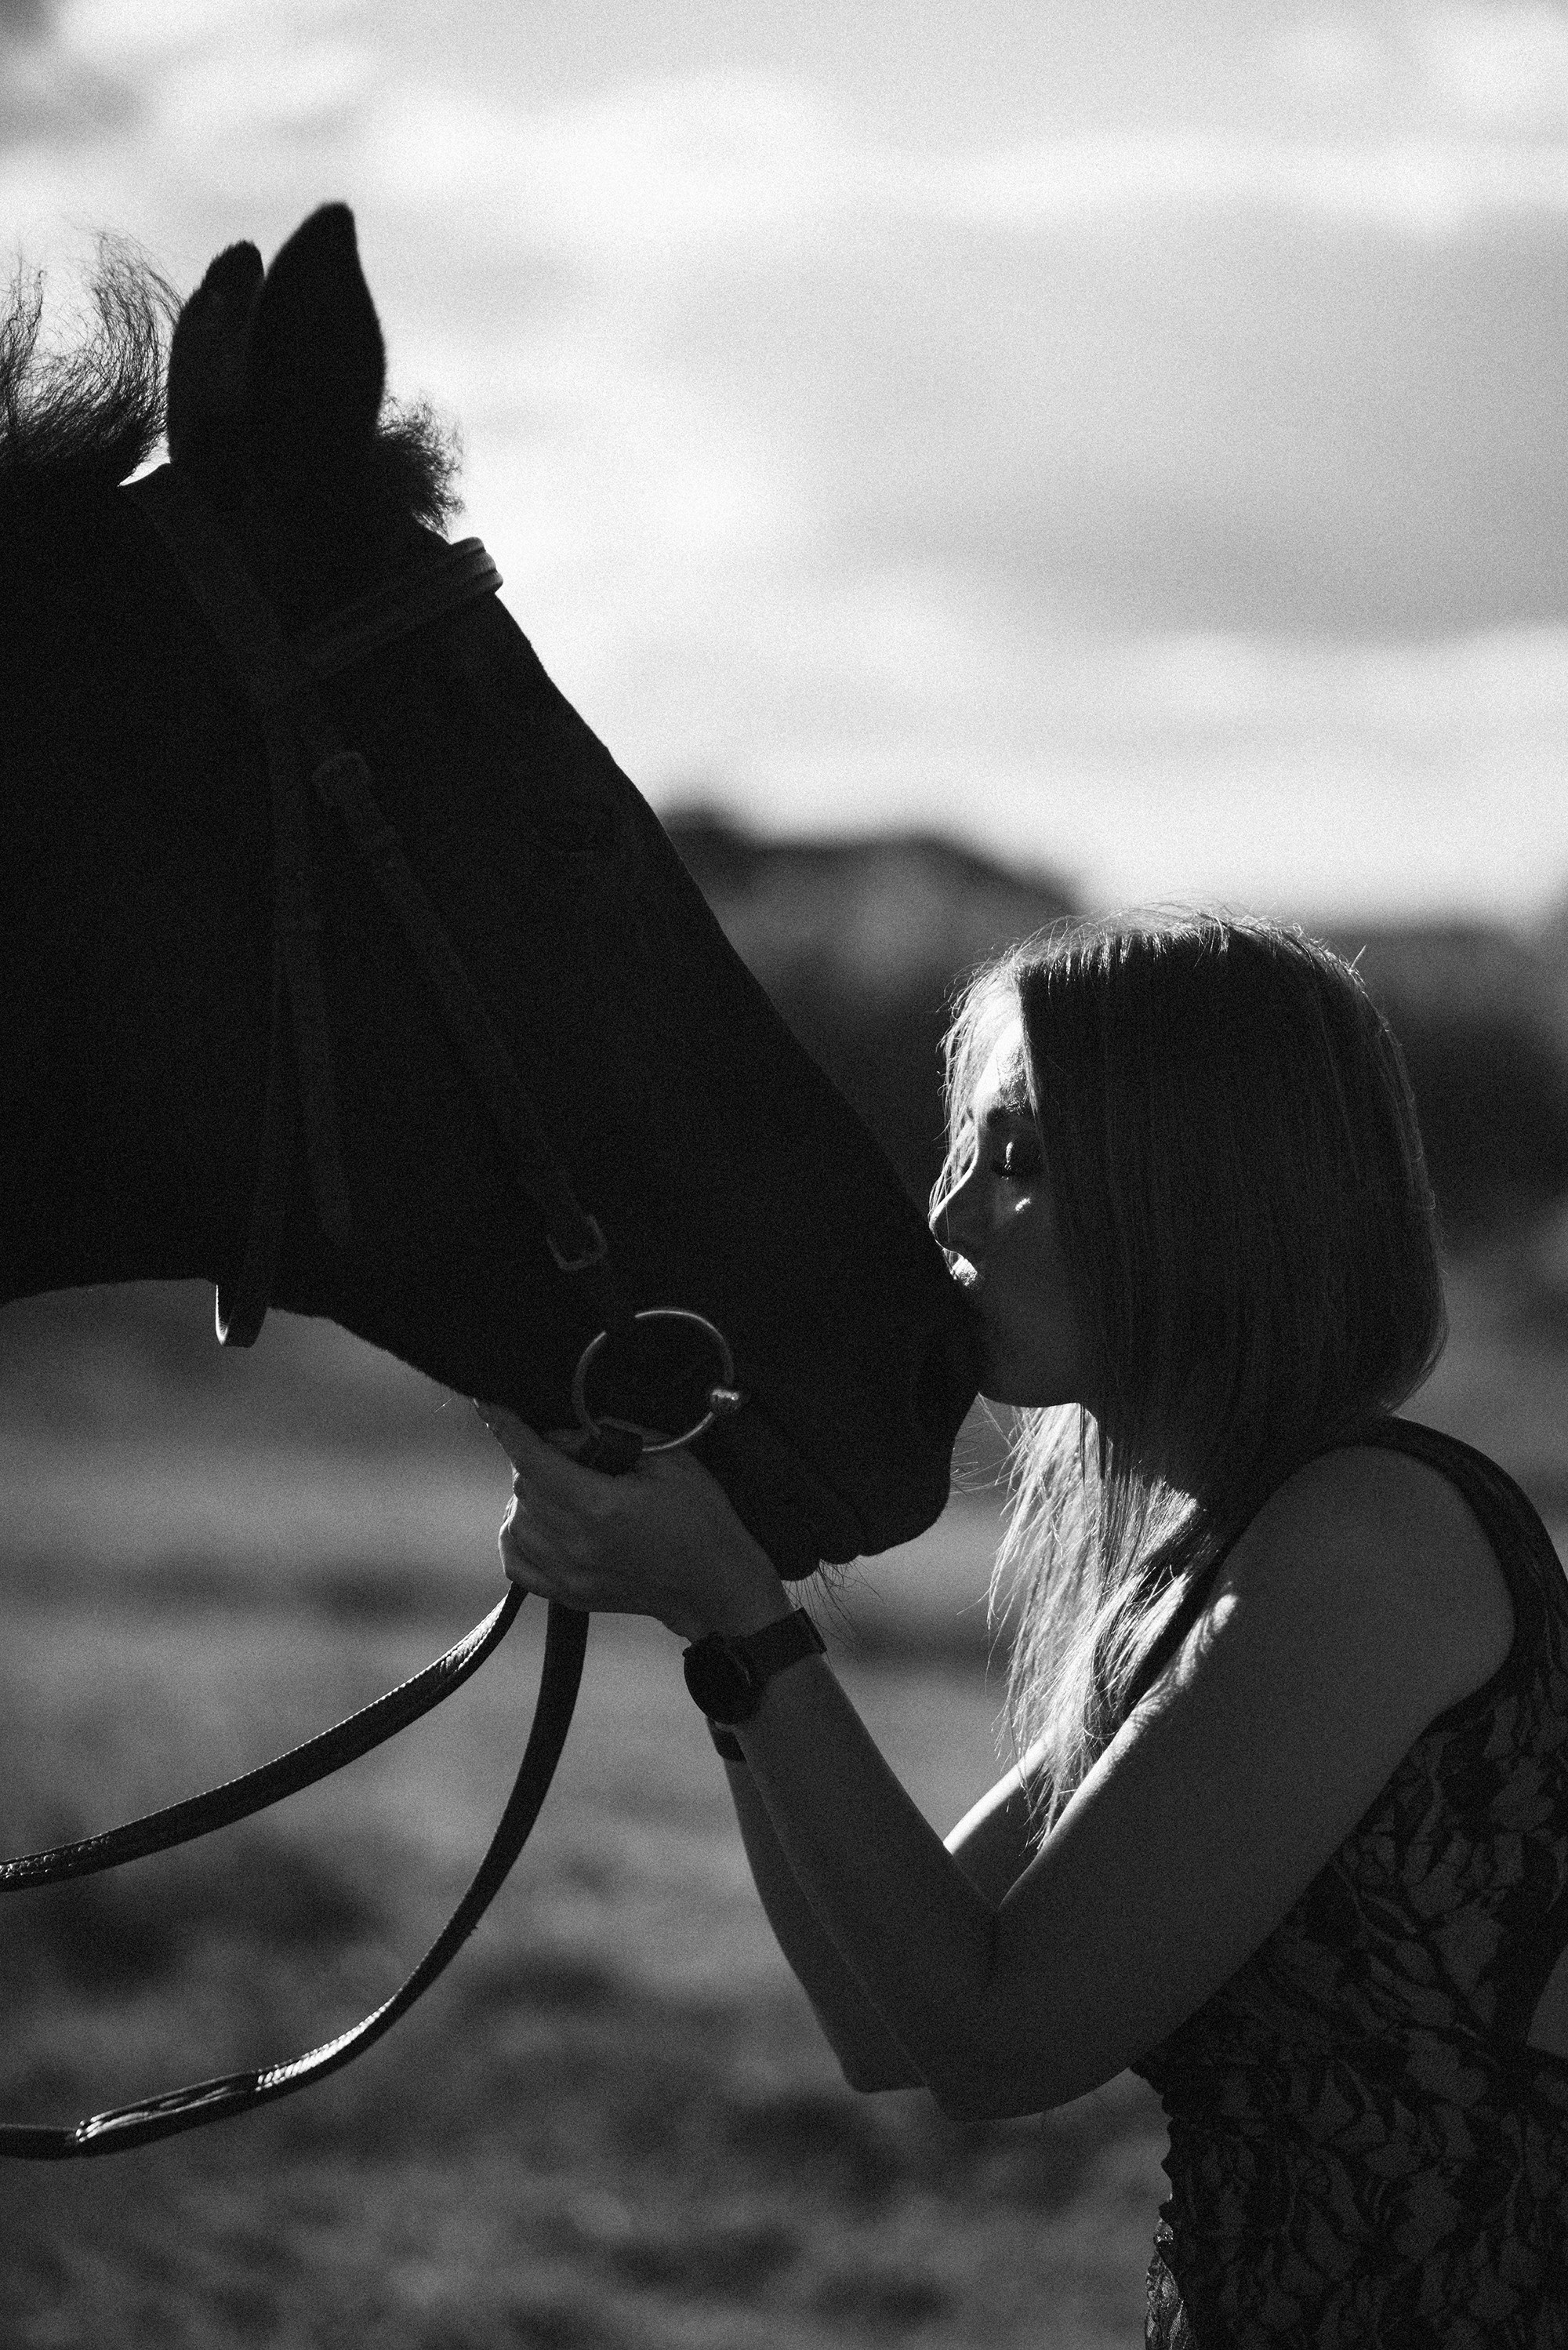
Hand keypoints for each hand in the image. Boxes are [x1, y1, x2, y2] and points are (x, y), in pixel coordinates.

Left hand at [475, 1403, 791, 1642]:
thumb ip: (612, 1438)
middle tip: (570, 1453)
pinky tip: (542, 1521)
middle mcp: (576, 1544)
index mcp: (600, 1507)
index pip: (533, 1459)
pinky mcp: (569, 1594)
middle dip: (535, 1458)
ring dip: (529, 1496)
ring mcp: (569, 1575)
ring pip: (515, 1521)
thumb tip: (562, 1434)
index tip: (489, 1404)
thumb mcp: (667, 1461)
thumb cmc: (700, 1517)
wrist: (714, 1584)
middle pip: (523, 1487)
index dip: (507, 1427)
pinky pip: (516, 1561)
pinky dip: (519, 1534)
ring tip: (564, 1487)